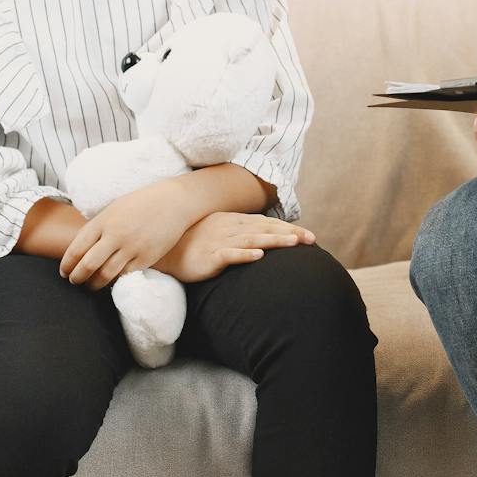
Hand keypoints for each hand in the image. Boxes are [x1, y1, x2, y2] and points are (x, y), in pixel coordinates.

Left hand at [60, 183, 197, 289]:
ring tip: (90, 286)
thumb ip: (98, 226)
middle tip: (74, 281)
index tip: (64, 272)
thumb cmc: (141, 203)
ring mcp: (132, 248)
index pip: (77, 248)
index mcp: (104, 221)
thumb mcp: (114, 208)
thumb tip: (81, 247)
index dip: (67, 264)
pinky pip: (125, 275)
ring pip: (106, 275)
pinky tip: (110, 281)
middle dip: (77, 277)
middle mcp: (116, 235)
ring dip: (94, 284)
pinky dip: (115, 281)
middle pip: (88, 265)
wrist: (173, 201)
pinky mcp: (147, 258)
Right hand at [155, 211, 314, 283]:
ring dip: (274, 241)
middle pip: (265, 229)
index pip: (267, 223)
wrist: (165, 250)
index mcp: (234, 221)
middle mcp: (229, 227)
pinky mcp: (210, 256)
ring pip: (252, 239)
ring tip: (293, 243)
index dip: (289, 228)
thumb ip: (241, 232)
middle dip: (290, 234)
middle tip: (311, 239)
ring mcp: (219, 240)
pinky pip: (229, 255)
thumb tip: (265, 239)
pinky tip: (259, 256)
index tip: (309, 236)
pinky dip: (245, 255)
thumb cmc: (195, 243)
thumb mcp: (220, 232)